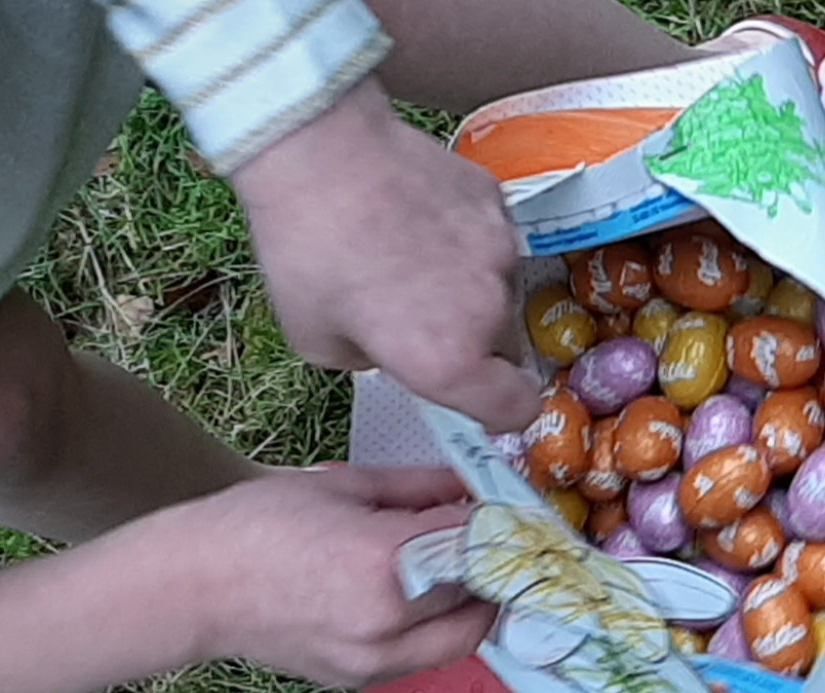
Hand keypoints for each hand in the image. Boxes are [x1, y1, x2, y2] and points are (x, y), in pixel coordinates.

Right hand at [163, 466, 495, 688]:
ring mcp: (375, 660)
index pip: (480, 542)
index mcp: (387, 561)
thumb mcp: (347, 485)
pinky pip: (425, 655)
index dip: (502, 521)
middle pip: (483, 595)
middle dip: (495, 564)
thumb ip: (421, 489)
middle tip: (492, 536)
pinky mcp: (361, 680)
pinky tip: (421, 595)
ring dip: (474, 602)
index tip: (509, 506)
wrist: (188, 586)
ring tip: (459, 566)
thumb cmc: (257, 522)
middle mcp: (390, 621)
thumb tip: (472, 486)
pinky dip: (438, 627)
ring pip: (464, 636)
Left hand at [231, 75, 541, 432]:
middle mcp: (490, 310)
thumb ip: (369, 363)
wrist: (319, 148)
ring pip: (499, 289)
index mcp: (449, 361)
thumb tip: (387, 349)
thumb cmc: (308, 251)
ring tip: (413, 256)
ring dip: (468, 287)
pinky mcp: (497, 201)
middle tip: (418, 315)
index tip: (480, 400)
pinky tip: (418, 216)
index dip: (502, 411)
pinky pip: (492, 238)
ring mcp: (501, 250)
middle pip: (505, 346)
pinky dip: (464, 239)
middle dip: (472, 342)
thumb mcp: (314, 339)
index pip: (516, 409)